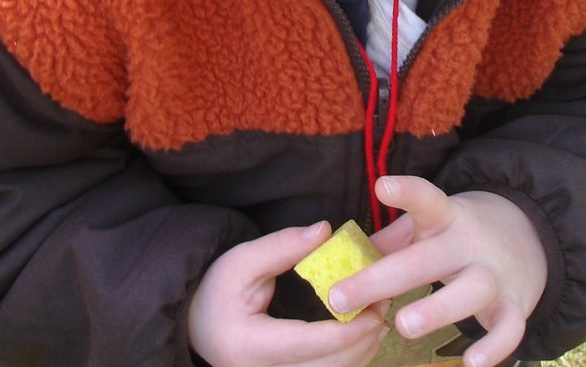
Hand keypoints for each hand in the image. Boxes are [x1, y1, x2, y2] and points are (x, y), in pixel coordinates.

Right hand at [188, 222, 388, 366]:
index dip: (347, 329)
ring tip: (380, 310)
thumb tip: (325, 231)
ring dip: (364, 347)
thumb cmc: (218, 291)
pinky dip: (353, 355)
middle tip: (385, 301)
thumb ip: (282, 246)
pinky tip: (365, 328)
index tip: (375, 304)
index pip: (308, 344)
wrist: (200, 326)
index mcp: (250, 346)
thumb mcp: (241, 261)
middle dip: (364, 338)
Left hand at [327, 177, 547, 366]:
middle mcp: (470, 244)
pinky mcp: (515, 305)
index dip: (407, 192)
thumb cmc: (461, 233)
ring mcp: (494, 275)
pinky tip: (471, 364)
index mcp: (447, 218)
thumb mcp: (431, 224)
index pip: (427, 199)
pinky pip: (508, 329)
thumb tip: (344, 258)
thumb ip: (391, 241)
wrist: (532, 236)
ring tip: (403, 325)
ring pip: (470, 291)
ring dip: (437, 309)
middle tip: (340, 297)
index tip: (381, 187)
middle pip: (428, 259)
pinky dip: (494, 348)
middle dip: (383, 278)